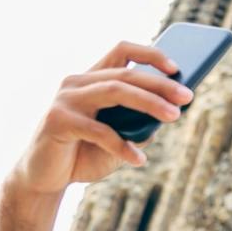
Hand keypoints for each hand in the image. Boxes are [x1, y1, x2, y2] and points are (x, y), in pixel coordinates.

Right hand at [10, 41, 193, 195]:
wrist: (44, 179)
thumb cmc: (83, 155)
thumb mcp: (118, 139)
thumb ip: (139, 125)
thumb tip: (170, 111)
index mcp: (91, 80)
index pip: (122, 51)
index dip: (151, 54)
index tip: (178, 68)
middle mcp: (76, 83)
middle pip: (125, 74)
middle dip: (160, 84)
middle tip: (187, 96)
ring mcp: (64, 99)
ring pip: (114, 91)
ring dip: (148, 103)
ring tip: (173, 116)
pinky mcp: (57, 120)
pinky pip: (98, 130)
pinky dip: (122, 146)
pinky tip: (139, 160)